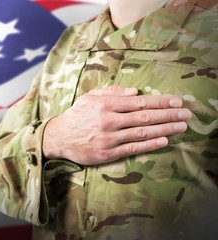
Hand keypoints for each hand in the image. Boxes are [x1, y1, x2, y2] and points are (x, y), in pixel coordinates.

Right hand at [42, 85, 191, 164]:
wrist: (59, 137)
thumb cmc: (77, 115)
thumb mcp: (90, 97)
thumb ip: (112, 92)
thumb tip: (135, 92)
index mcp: (105, 104)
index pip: (138, 102)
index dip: (159, 102)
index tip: (176, 101)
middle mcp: (109, 120)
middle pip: (144, 117)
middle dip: (168, 115)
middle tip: (186, 114)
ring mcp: (109, 138)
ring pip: (141, 132)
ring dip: (164, 129)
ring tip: (181, 127)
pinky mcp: (108, 153)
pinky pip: (133, 148)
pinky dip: (149, 144)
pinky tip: (164, 141)